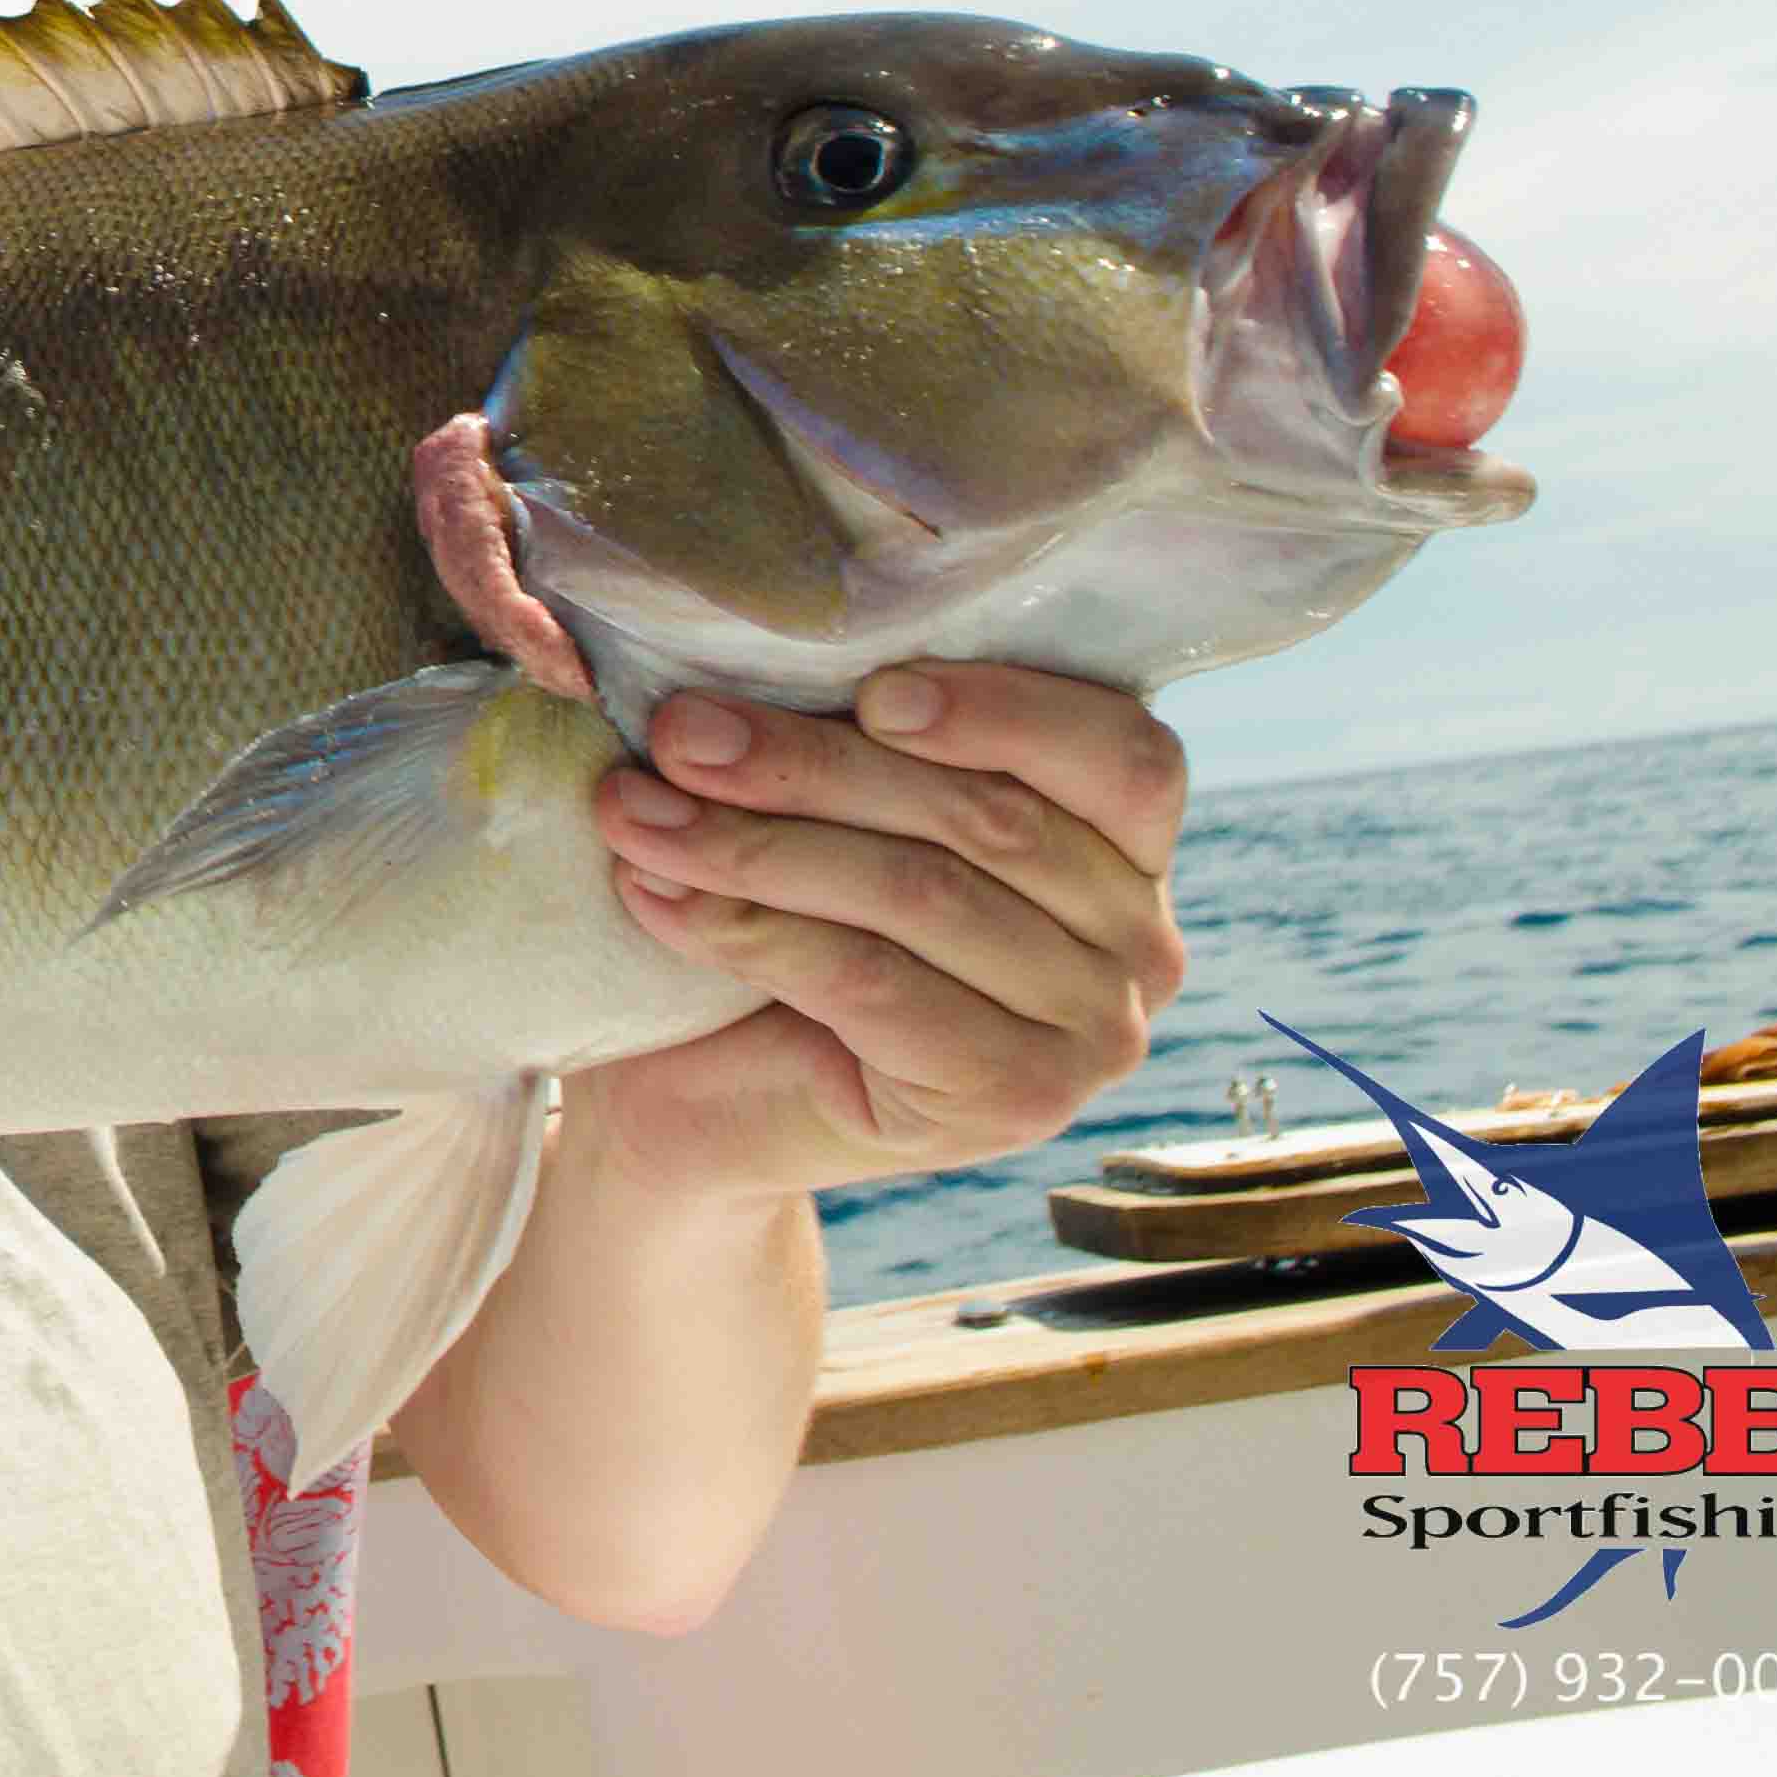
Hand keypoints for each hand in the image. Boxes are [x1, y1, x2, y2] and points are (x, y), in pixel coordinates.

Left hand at [574, 665, 1186, 1204]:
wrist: (714, 1099)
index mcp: (1127, 840)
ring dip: (755, 844)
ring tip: (634, 812)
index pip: (1124, 754)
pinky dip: (749, 927)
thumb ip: (833, 732)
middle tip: (678, 734)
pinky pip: (870, 982)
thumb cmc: (782, 922)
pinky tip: (658, 893)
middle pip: (989, 819)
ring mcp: (1093, 1034)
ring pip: (919, 895)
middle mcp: (1142, 941)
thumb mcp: (829, 808)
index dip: (1004, 710)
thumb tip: (715, 676)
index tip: (868, 690)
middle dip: (811, 766)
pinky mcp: (1013, 1101)